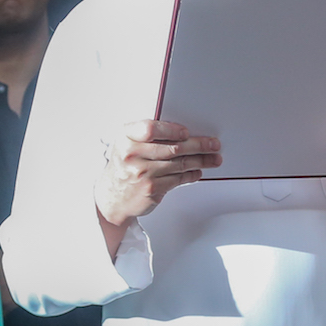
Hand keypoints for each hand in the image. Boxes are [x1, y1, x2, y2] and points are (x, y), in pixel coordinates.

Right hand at [95, 120, 220, 228]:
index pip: (150, 129)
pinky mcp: (151, 189)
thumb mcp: (127, 144)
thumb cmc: (124, 166)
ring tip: (213, 158)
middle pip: (172, 147)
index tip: (187, 132)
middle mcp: (132, 154)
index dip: (171, 130)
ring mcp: (141, 173)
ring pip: (179, 164)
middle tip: (213, 144)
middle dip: (198, 145)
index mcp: (126, 137)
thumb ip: (147, 136)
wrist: (112, 197)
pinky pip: (178, 179)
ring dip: (201, 161)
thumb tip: (184, 133)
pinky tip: (198, 171)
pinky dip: (192, 175)